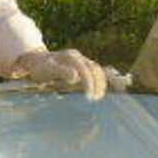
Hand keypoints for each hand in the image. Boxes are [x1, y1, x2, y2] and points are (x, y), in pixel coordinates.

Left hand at [13, 48, 128, 100]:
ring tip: (99, 97)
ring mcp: (82, 61)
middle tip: (95, 99)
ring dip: (102, 83)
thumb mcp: (47, 69)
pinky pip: (99, 71)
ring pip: (98, 70)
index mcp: (71, 57)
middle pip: (95, 69)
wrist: (37, 60)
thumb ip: (60, 71)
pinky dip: (108, 78)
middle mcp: (79, 57)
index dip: (89, 83)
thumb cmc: (41, 67)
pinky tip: (120, 85)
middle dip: (98, 84)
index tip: (89, 97)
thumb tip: (75, 76)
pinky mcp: (84, 67)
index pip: (84, 70)